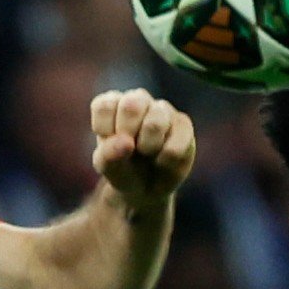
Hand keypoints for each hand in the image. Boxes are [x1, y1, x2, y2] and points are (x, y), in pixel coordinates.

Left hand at [90, 89, 195, 211]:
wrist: (146, 188)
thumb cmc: (123, 170)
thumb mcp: (108, 168)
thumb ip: (108, 155)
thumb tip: (126, 142)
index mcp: (113, 104)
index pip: (105, 106)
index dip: (106, 132)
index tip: (109, 147)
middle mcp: (138, 100)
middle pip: (131, 105)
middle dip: (128, 134)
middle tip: (130, 149)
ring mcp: (162, 109)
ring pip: (155, 122)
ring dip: (148, 147)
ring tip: (147, 153)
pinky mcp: (183, 124)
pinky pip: (175, 143)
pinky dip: (165, 160)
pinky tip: (163, 160)